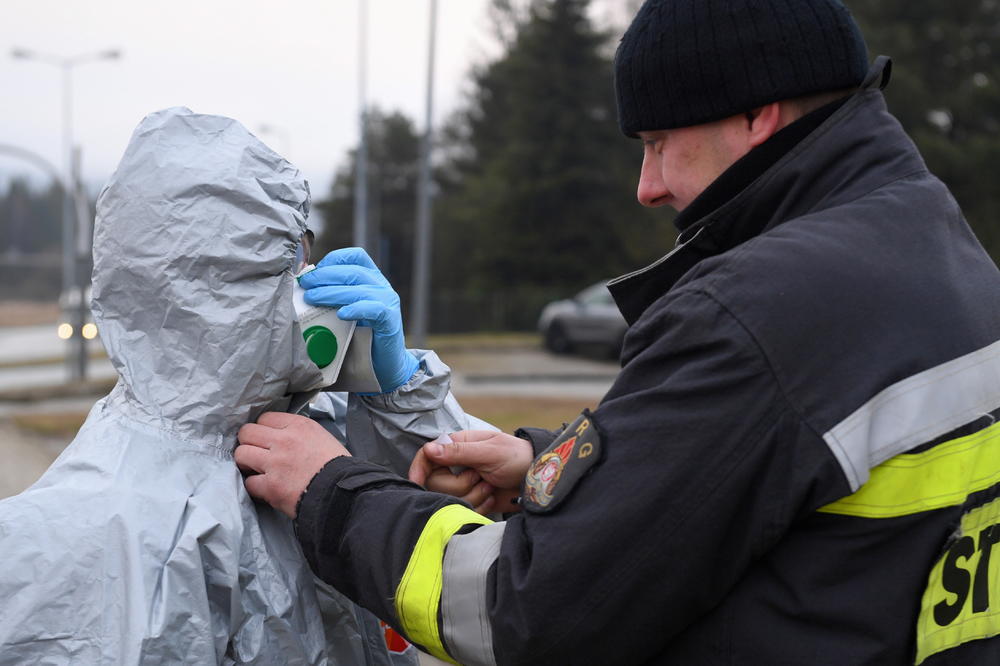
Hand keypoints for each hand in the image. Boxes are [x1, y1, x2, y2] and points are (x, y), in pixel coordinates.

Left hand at [235, 412, 349, 517]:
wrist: (344, 493)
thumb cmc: (338, 467)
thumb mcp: (321, 437)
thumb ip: (298, 433)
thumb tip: (281, 436)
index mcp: (298, 426)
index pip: (264, 418)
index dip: (263, 430)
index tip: (266, 440)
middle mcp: (284, 440)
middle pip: (247, 432)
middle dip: (249, 443)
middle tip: (256, 454)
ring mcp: (275, 463)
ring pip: (242, 454)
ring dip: (246, 463)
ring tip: (257, 470)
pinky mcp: (271, 486)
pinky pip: (249, 482)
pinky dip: (255, 486)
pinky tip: (265, 488)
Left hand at [298, 247, 419, 392]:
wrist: (383, 365)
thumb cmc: (359, 338)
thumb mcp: (344, 311)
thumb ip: (331, 297)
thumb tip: (303, 285)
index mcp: (372, 279)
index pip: (355, 256)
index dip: (333, 260)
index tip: (313, 271)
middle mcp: (382, 286)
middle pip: (353, 271)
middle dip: (325, 276)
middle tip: (305, 285)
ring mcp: (388, 302)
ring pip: (359, 289)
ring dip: (332, 292)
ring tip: (312, 299)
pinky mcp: (390, 320)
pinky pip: (373, 309)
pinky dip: (355, 309)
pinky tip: (341, 314)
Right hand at [409, 430, 534, 514]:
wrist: (539, 481)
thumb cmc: (517, 457)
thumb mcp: (489, 452)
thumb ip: (459, 452)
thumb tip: (428, 449)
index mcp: (459, 445)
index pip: (427, 455)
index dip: (419, 467)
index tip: (415, 482)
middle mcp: (457, 464)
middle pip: (436, 481)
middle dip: (459, 483)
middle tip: (480, 476)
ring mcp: (465, 483)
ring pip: (449, 497)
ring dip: (473, 494)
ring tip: (490, 486)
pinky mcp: (473, 500)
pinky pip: (463, 508)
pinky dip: (479, 505)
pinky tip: (492, 497)